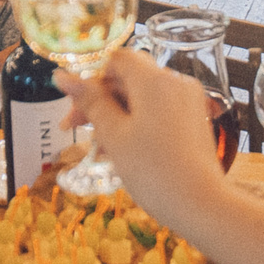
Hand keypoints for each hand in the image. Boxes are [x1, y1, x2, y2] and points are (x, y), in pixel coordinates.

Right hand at [57, 50, 226, 220]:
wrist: (201, 205)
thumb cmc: (154, 171)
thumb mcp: (114, 135)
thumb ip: (90, 102)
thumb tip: (63, 76)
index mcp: (154, 80)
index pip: (116, 59)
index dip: (90, 76)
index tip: (71, 103)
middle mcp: (175, 82)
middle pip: (128, 78)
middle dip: (98, 100)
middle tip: (71, 127)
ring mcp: (188, 101)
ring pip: (142, 98)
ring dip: (115, 115)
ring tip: (97, 148)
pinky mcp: (194, 120)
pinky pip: (158, 112)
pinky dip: (136, 124)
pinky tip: (120, 151)